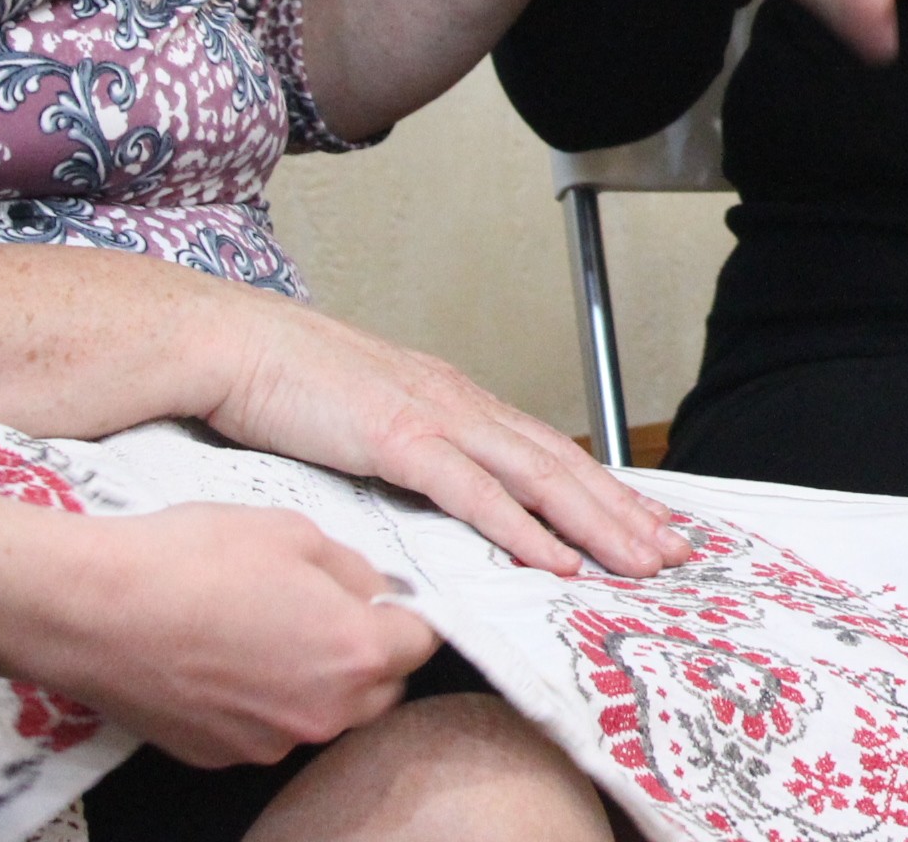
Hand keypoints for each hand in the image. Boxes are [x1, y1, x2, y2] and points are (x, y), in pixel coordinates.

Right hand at [0, 470, 440, 767]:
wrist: (91, 609)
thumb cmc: (190, 560)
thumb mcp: (294, 533)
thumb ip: (354, 569)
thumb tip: (380, 590)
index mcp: (355, 653)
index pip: (422, 640)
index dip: (405, 611)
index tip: (382, 594)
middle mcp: (322, 713)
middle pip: (380, 687)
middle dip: (367, 650)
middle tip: (324, 606)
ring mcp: (269, 742)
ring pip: (324, 711)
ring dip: (315, 677)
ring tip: (264, 625)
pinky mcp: (221, 754)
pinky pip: (269, 726)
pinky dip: (264, 698)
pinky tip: (226, 654)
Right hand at [198, 283, 687, 578]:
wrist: (232, 346)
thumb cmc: (285, 386)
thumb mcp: (366, 424)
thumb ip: (409, 455)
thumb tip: (439, 494)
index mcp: (456, 403)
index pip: (548, 453)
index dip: (603, 492)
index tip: (646, 526)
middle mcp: (461, 405)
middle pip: (562, 465)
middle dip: (623, 513)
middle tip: (674, 554)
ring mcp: (435, 418)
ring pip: (537, 477)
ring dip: (595, 524)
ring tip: (639, 562)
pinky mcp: (398, 437)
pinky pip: (473, 492)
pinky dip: (520, 528)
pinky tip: (554, 560)